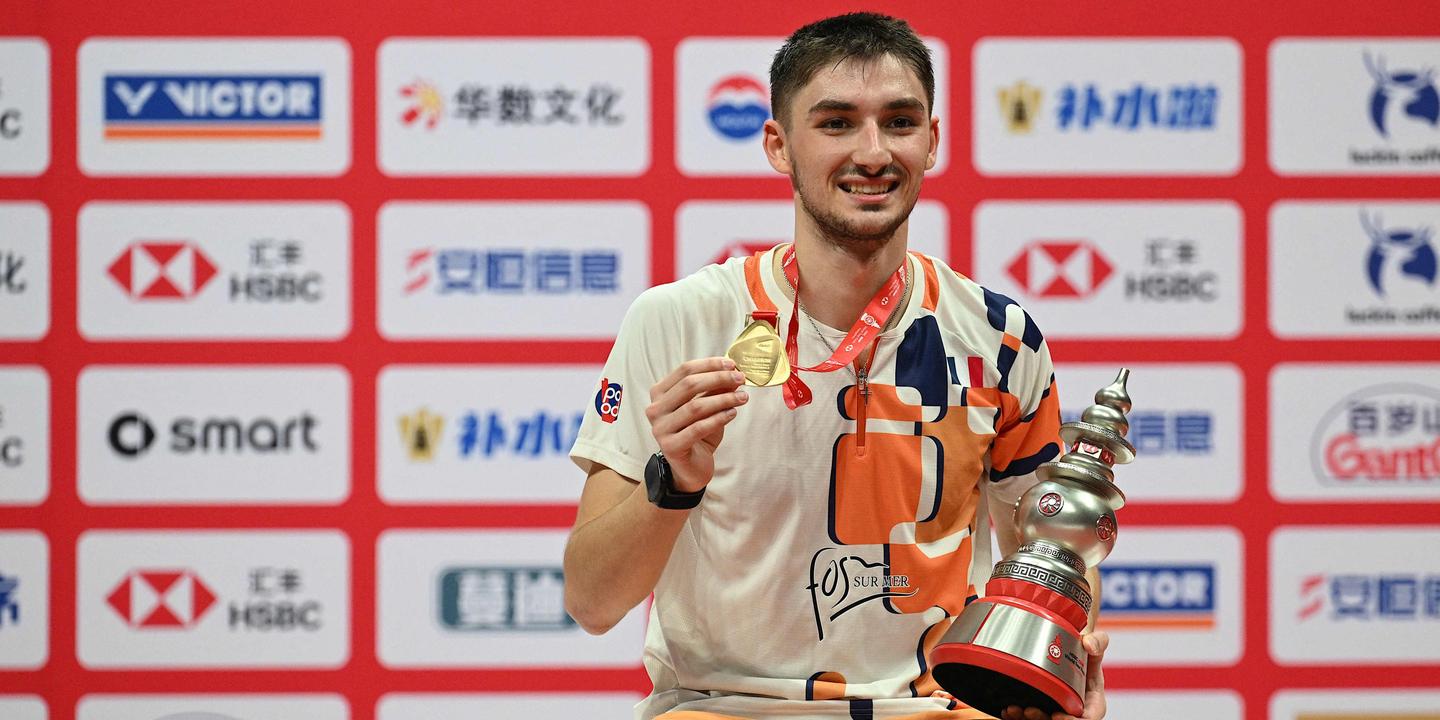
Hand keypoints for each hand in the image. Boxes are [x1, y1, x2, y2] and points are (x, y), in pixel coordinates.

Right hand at [645, 357, 747, 492]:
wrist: (690, 468)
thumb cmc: (697, 434)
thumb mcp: (707, 407)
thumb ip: (714, 389)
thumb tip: (732, 372)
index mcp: (659, 393)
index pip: (684, 370)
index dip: (710, 365)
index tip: (732, 365)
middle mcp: (655, 409)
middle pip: (689, 385)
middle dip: (718, 379)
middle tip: (740, 379)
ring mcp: (660, 429)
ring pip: (695, 407)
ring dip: (723, 399)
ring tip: (743, 398)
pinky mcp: (671, 446)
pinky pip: (698, 428)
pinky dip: (718, 418)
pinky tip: (732, 413)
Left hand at [1000, 630, 1107, 719]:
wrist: (1070, 658)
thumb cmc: (1085, 662)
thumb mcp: (1095, 652)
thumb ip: (1098, 643)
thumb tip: (1088, 643)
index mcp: (1091, 704)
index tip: (1057, 715)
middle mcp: (1073, 713)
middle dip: (1043, 719)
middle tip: (1029, 710)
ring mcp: (1055, 712)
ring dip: (1026, 719)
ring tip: (1013, 709)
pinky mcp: (1041, 711)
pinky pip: (1027, 719)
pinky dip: (1016, 717)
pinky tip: (1006, 710)